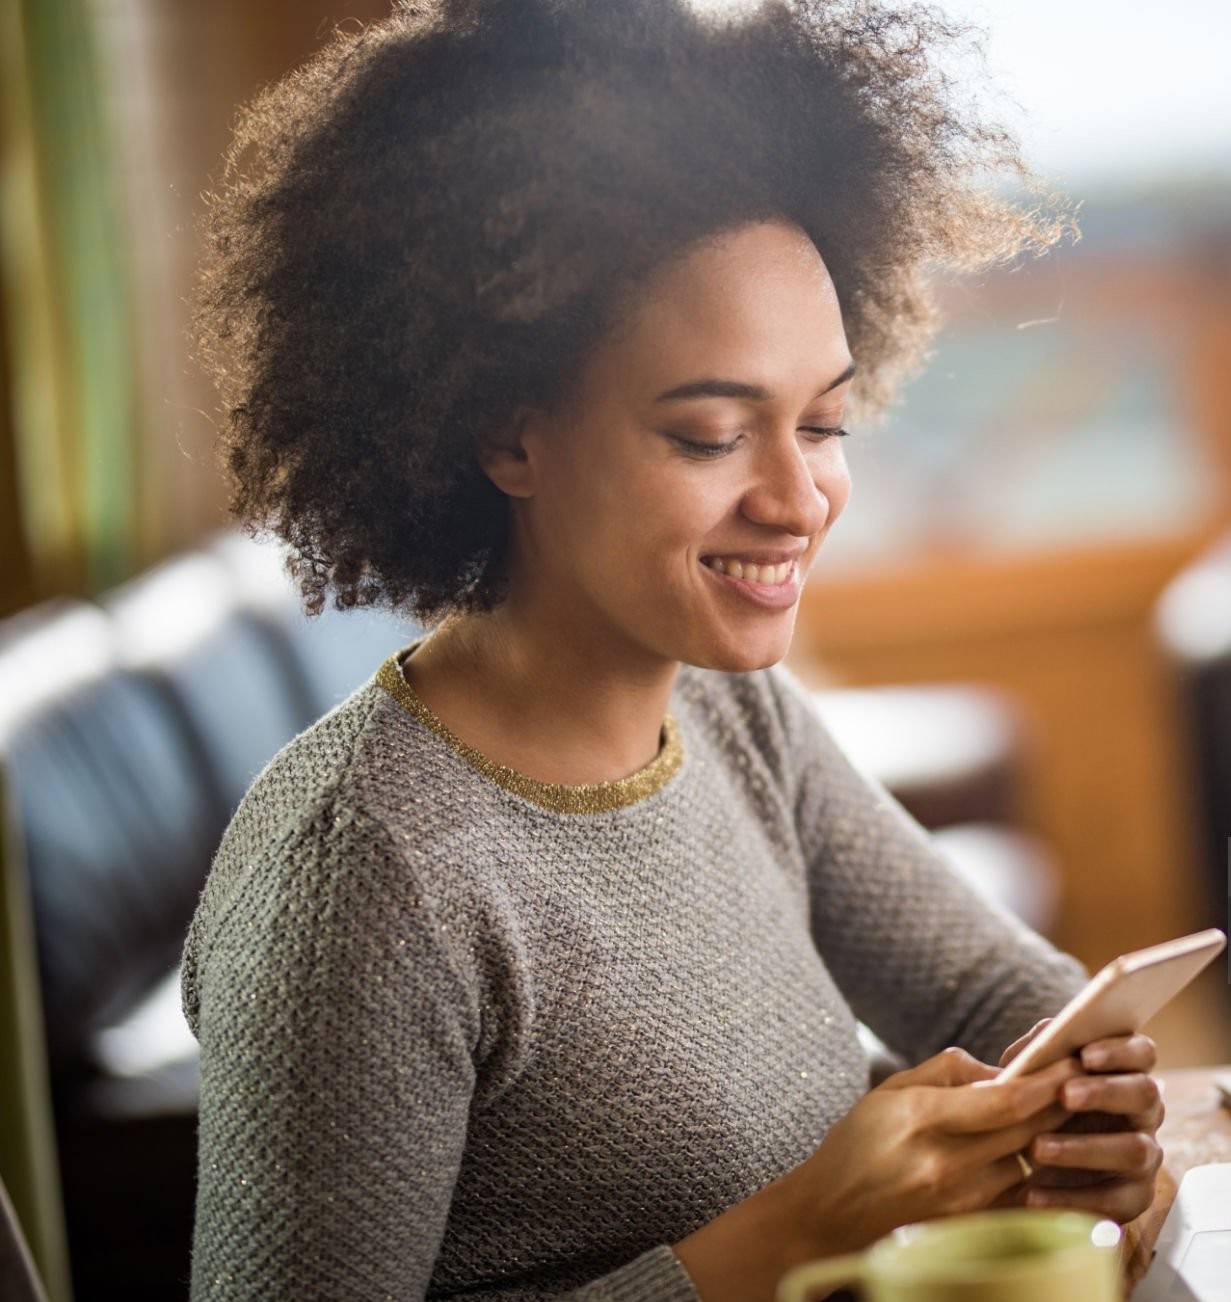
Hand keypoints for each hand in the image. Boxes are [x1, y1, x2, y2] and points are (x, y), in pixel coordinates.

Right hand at [783, 1046, 1080, 1256]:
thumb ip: (943, 1073)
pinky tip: (1048, 1154)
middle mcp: (945, 1164)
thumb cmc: (855, 1146)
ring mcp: (960, 1203)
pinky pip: (1019, 1196)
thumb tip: (996, 1068)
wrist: (829, 1216)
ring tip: (1074, 1110)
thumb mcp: (887, 1092)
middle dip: (1062, 1100)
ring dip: (1054, 1136)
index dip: (1045, 1078)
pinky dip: (1037, 1173)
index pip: (1004, 1100)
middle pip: (1027, 1130)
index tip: (1069, 1056)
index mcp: (920, 1119)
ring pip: (1029, 1164)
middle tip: (1088, 1076)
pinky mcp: (968, 1228)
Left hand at [999, 1022, 1163, 1223]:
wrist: (1021, 1166)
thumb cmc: (1033, 1105)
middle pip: (1145, 1094)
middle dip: (1105, 1092)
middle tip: (1065, 1095)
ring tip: (1037, 1148)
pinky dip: (1071, 1197)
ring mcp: (1143, 1156)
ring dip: (1085, 1147)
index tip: (1086, 1055)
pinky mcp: (1132, 1197)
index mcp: (1122, 1073)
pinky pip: (1113, 1200)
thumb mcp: (1029, 1074)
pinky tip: (1033, 1194)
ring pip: (1133, 1149)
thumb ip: (1036, 1052)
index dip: (1120, 1050)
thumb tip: (1044, 1038)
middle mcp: (1142, 1112)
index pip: (1141, 1052)